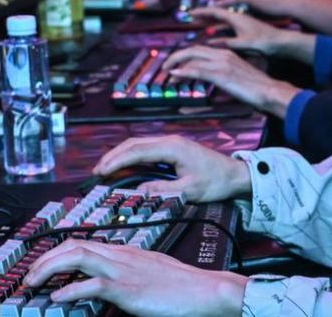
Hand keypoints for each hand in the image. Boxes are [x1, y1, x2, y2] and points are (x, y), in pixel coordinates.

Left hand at [23, 239, 246, 316]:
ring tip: (33, 282)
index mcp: (124, 251)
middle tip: (28, 275)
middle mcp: (120, 256)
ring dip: (50, 269)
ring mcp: (123, 271)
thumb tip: (104, 283)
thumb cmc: (180, 284)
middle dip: (45, 259)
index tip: (40, 265)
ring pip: (77, 257)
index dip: (56, 252)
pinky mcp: (128, 289)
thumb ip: (126, 272)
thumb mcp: (148, 271)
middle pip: (73, 245)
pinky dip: (71, 290)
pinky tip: (58, 298)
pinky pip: (93, 285)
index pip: (82, 242)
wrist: (203, 289)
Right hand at [94, 135, 250, 202]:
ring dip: (121, 155)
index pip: (137, 151)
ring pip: (138, 144)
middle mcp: (169, 141)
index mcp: (172, 148)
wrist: (235, 174)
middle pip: (134, 144)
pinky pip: (146, 149)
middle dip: (113, 156)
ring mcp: (170, 143)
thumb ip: (162, 189)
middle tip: (97, 171)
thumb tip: (138, 191)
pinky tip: (123, 166)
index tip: (101, 171)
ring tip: (105, 169)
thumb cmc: (216, 181)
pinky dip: (131, 156)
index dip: (117, 160)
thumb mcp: (189, 190)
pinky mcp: (172, 148)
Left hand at [165, 45, 298, 116]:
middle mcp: (223, 54)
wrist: (270, 91)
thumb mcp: (236, 78)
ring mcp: (222, 62)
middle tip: (166, 67)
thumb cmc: (257, 88)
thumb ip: (222, 76)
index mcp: (227, 53)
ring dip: (176, 65)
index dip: (185, 55)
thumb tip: (210, 83)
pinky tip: (175, 75)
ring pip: (192, 57)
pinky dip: (183, 72)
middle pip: (192, 49)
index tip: (176, 64)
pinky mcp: (221, 73)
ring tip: (167, 74)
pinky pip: (197, 70)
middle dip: (176, 57)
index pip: (201, 49)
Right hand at [191, 7, 287, 55]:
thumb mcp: (243, 43)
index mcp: (236, 17)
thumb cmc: (265, 42)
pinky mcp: (247, 27)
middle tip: (191, 17)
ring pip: (223, 19)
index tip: (190, 13)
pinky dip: (219, 27)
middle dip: (203, 15)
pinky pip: (229, 24)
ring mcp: (243, 21)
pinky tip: (215, 33)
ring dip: (211, 21)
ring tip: (199, 24)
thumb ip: (226, 42)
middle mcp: (239, 16)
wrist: (282, 41)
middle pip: (217, 13)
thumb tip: (209, 42)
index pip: (214, 11)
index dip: (201, 12)